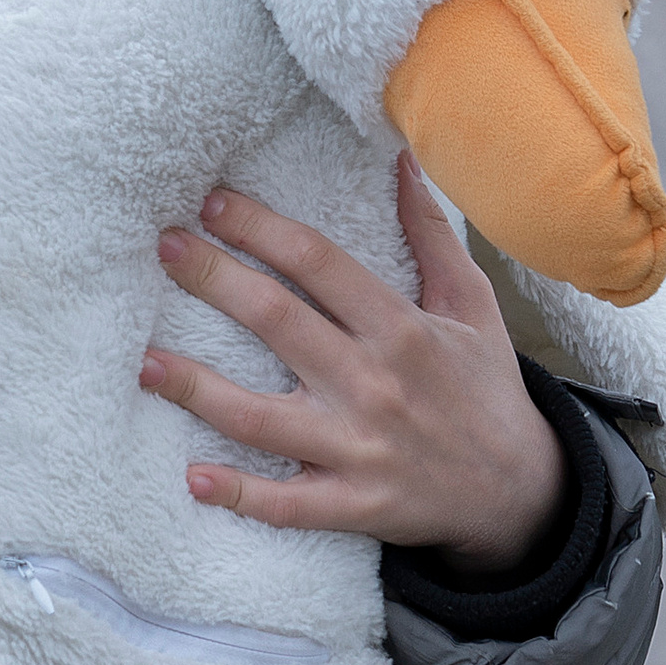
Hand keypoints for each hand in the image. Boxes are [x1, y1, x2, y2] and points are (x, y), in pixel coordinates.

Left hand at [142, 154, 565, 575]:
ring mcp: (359, 449)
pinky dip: (240, 494)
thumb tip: (401, 160)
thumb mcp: (472, 304)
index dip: (261, 228)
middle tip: (163, 247)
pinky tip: (193, 477)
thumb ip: (431, 233)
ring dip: (197, 389)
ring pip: (260, 417)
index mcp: (402, 329)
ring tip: (144, 363)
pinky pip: (286, 504)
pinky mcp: (353, 504)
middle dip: (214, 279)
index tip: (213, 205)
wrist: (521, 490)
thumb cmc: (486, 388)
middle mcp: (374, 384)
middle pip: (278, 322)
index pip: (319, 264)